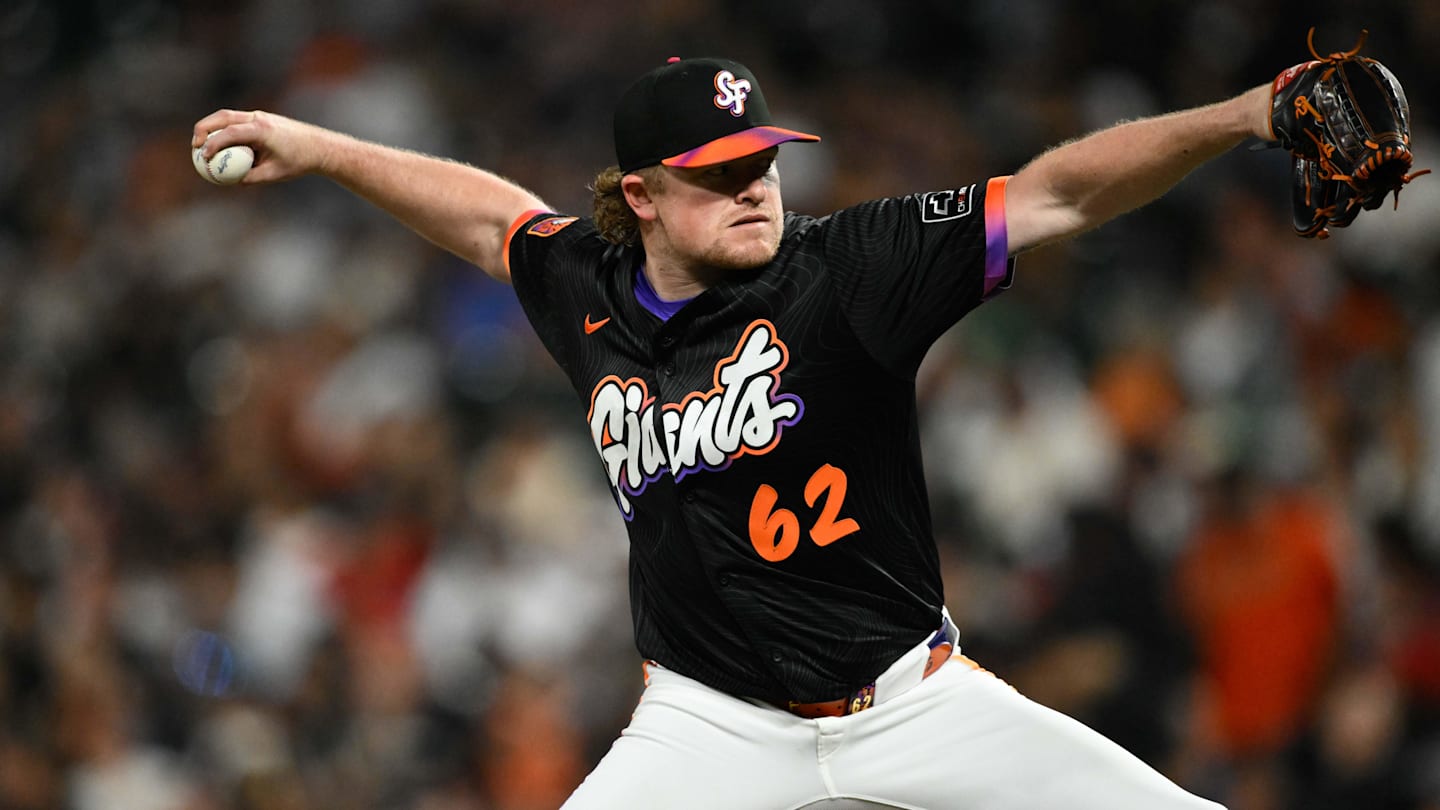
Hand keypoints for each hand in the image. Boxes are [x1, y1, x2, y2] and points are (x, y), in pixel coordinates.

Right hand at [191, 109, 334, 183]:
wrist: (319, 147)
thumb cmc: (299, 162)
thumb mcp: (275, 174)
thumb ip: (252, 178)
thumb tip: (231, 182)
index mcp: (262, 130)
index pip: (230, 133)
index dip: (213, 143)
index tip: (202, 156)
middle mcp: (259, 118)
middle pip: (223, 117)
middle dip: (204, 129)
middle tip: (194, 146)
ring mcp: (259, 116)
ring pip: (227, 116)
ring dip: (211, 127)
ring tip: (201, 145)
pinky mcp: (260, 118)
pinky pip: (236, 122)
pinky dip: (223, 130)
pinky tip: (217, 144)